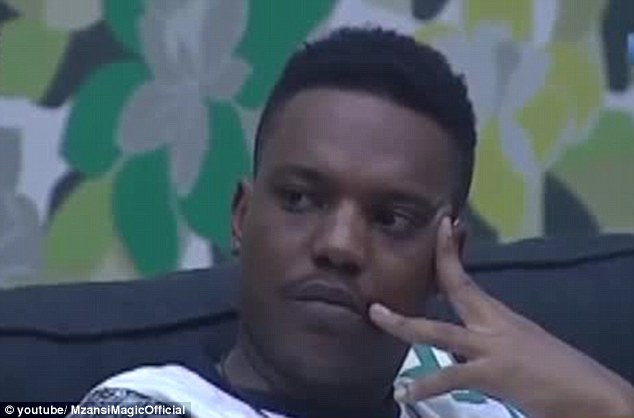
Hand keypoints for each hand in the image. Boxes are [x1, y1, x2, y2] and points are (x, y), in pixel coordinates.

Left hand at [370, 217, 633, 417]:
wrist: (589, 394)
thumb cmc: (554, 372)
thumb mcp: (517, 344)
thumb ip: (486, 338)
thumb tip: (457, 344)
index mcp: (497, 316)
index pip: (465, 277)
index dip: (449, 251)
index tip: (441, 225)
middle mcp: (492, 324)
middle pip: (456, 286)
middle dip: (437, 260)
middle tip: (417, 231)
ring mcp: (490, 348)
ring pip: (438, 331)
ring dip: (404, 323)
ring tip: (375, 314)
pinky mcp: (493, 374)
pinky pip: (451, 377)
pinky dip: (425, 386)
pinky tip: (404, 392)